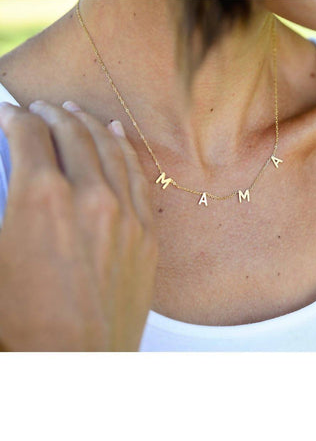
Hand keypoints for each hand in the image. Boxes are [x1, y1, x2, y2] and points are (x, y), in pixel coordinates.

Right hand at [0, 100, 157, 350]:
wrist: (75, 362)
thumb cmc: (20, 320)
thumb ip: (1, 204)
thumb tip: (11, 183)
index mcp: (41, 198)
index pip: (30, 135)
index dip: (15, 118)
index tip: (9, 114)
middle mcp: (90, 197)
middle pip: (72, 135)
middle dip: (51, 114)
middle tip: (40, 108)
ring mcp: (126, 213)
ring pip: (109, 149)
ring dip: (90, 124)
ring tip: (76, 111)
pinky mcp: (146, 233)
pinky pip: (138, 176)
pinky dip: (125, 150)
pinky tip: (117, 137)